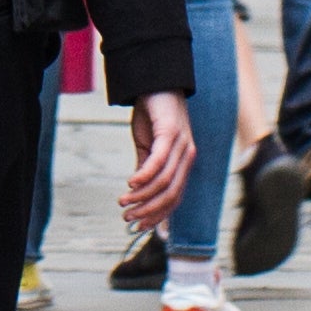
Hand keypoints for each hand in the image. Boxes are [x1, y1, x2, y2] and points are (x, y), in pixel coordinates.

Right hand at [120, 90, 195, 225]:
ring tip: (124, 202)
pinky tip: (130, 184)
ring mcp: (181, 143)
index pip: (175, 198)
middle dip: (149, 211)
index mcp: (183, 163)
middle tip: (128, 218)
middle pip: (172, 194)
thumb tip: (137, 195)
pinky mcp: (171, 131)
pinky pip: (159, 160)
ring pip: (165, 181)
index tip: (138, 227)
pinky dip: (145, 176)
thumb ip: (145, 170)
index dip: (158, 216)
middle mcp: (187, 156)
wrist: (153, 82)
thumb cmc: (152, 116)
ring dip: (142, 196)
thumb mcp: (146, 147)